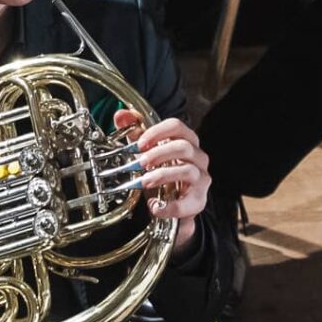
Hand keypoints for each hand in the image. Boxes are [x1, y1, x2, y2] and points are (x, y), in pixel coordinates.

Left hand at [113, 110, 210, 252]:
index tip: (140, 143)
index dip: (157, 132)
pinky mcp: (199, 200)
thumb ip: (134, 132)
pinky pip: (189, 203)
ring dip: (163, 175)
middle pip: (184, 147)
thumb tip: (121, 115)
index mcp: (186, 140)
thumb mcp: (146, 151)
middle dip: (159, 154)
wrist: (171, 202)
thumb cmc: (162, 171)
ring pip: (188, 171)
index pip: (177, 126)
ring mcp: (201, 178)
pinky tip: (154, 206)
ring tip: (144, 181)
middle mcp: (198, 157)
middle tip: (140, 162)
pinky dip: (170, 206)